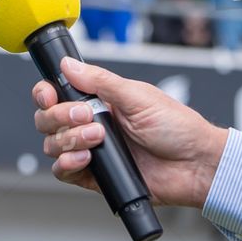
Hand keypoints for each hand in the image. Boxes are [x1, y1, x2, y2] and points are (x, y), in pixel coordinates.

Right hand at [33, 56, 228, 208]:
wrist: (195, 165)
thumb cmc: (177, 127)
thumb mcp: (138, 96)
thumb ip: (100, 81)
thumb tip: (68, 64)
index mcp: (101, 100)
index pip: (58, 94)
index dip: (46, 94)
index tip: (49, 95)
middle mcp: (92, 124)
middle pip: (48, 120)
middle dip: (59, 116)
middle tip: (86, 116)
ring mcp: (92, 151)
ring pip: (52, 145)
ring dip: (68, 139)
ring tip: (97, 137)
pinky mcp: (96, 177)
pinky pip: (63, 172)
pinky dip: (67, 163)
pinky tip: (87, 158)